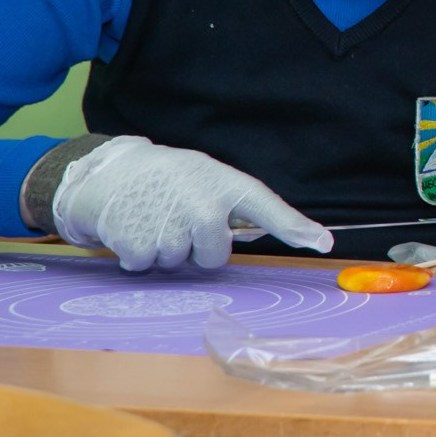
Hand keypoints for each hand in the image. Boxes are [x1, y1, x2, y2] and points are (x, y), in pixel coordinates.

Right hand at [49, 135, 332, 270]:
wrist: (111, 171)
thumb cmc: (169, 178)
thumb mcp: (208, 178)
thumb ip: (235, 207)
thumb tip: (267, 232)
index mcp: (226, 186)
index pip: (269, 208)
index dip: (297, 228)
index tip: (324, 243)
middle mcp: (204, 206)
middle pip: (216, 257)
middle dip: (199, 249)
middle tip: (180, 220)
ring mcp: (172, 226)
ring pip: (179, 263)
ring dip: (166, 249)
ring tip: (155, 217)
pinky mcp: (139, 243)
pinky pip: (148, 265)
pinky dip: (139, 253)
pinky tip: (135, 226)